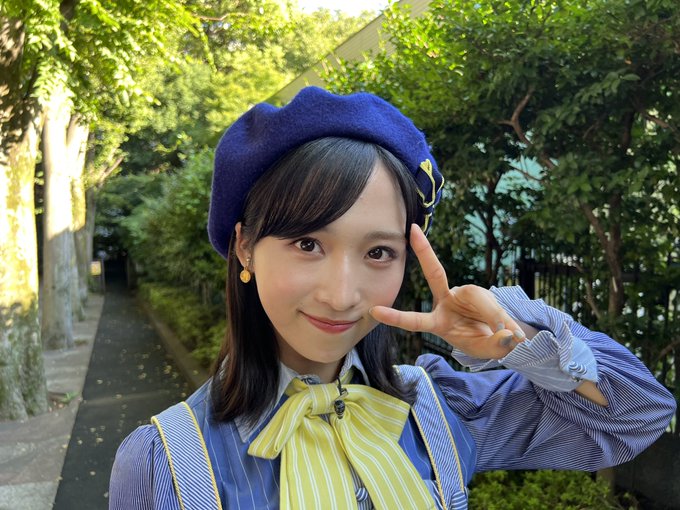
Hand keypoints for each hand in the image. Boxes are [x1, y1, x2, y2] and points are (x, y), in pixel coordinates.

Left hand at [369, 225, 525, 359]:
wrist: (498, 333)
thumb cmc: (482, 341)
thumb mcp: (485, 349)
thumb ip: (495, 345)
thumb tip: (510, 338)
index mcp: (438, 321)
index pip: (415, 320)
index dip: (396, 317)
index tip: (374, 311)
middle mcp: (447, 301)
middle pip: (435, 274)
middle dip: (424, 251)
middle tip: (413, 231)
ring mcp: (463, 293)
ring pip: (477, 296)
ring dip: (493, 317)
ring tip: (509, 338)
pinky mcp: (479, 291)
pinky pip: (491, 302)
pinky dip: (503, 318)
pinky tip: (515, 334)